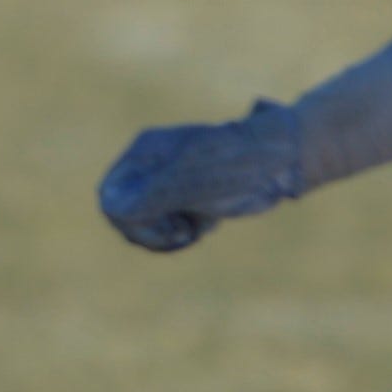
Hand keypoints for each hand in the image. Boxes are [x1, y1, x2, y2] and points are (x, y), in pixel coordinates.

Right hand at [97, 100, 304, 250]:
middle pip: (124, 214)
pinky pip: (168, 227)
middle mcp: (153, 168)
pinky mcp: (190, 199)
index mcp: (145, 154)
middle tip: (182, 233)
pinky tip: (205, 226)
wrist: (280, 161)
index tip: (165, 226)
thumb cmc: (234, 166)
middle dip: (149, 232)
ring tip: (193, 230)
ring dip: (166, 237)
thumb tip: (113, 210)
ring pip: (146, 224)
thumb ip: (147, 196)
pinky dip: (182, 235)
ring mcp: (171, 184)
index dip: (129, 220)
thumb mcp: (187, 183)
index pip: (111, 195)